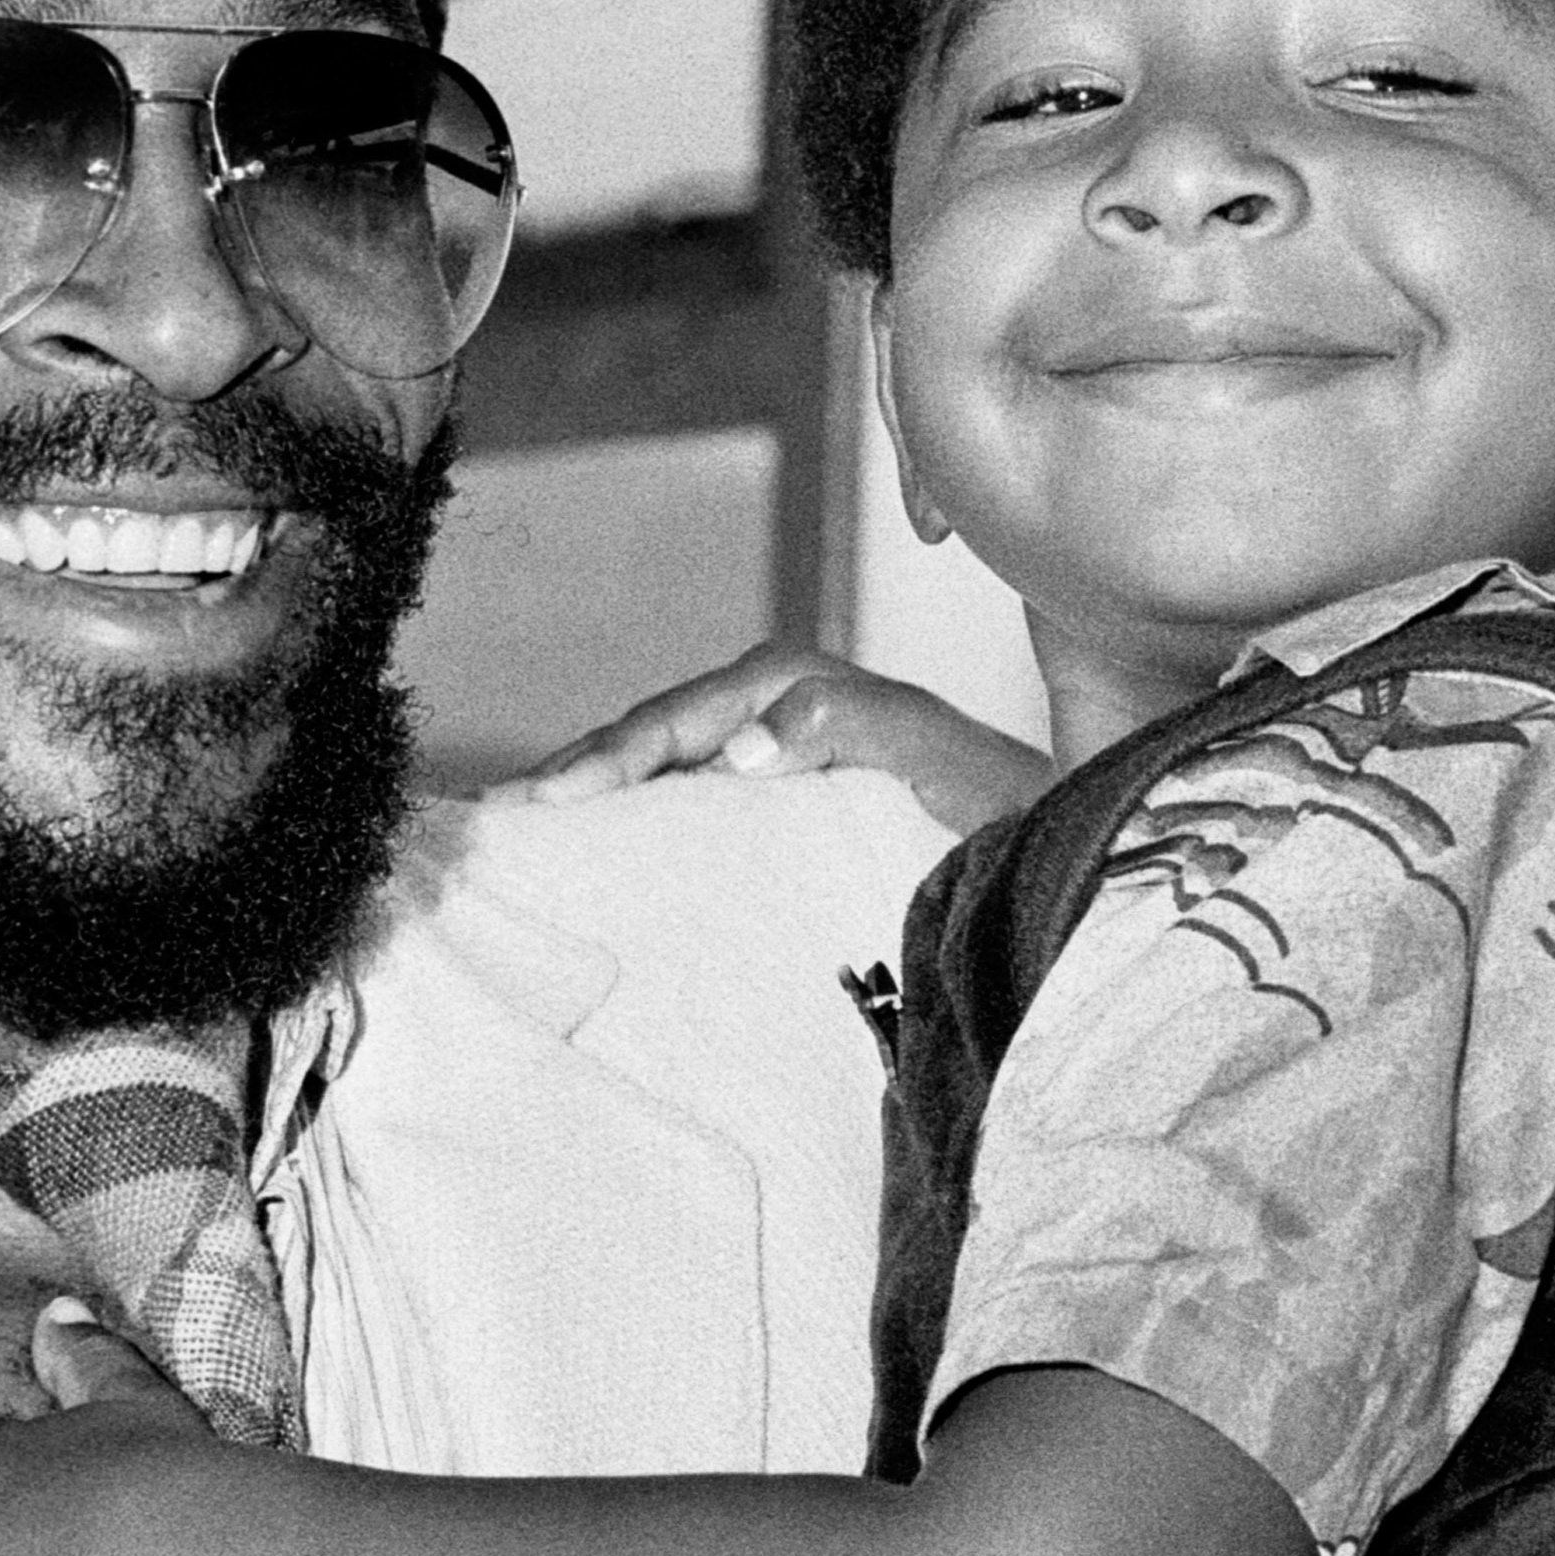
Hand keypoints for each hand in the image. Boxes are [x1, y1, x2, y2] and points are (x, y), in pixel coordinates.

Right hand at [494, 643, 1050, 834]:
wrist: (1063, 852)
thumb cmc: (1012, 810)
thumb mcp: (946, 764)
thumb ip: (861, 732)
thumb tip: (743, 747)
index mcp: (798, 690)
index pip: (675, 722)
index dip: (606, 758)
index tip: (547, 802)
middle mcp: (774, 711)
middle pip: (647, 738)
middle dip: (570, 776)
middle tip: (492, 825)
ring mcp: (769, 758)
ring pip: (655, 770)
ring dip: (588, 803)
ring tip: (511, 844)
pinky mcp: (772, 806)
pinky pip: (683, 806)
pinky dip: (628, 827)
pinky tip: (584, 865)